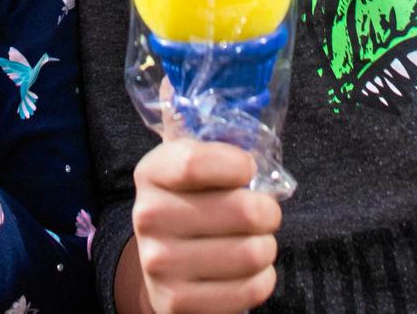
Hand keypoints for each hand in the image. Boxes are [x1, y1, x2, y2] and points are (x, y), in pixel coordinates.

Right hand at [122, 141, 279, 313]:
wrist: (163, 267)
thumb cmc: (192, 204)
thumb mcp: (191, 167)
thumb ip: (213, 141)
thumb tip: (239, 120)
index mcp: (151, 173)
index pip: (196, 162)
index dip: (237, 164)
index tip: (249, 170)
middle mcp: (148, 218)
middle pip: (242, 210)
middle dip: (268, 212)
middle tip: (264, 214)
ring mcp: (160, 264)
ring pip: (252, 253)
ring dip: (266, 247)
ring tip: (254, 242)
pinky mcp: (179, 303)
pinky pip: (251, 289)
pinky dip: (263, 279)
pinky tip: (248, 272)